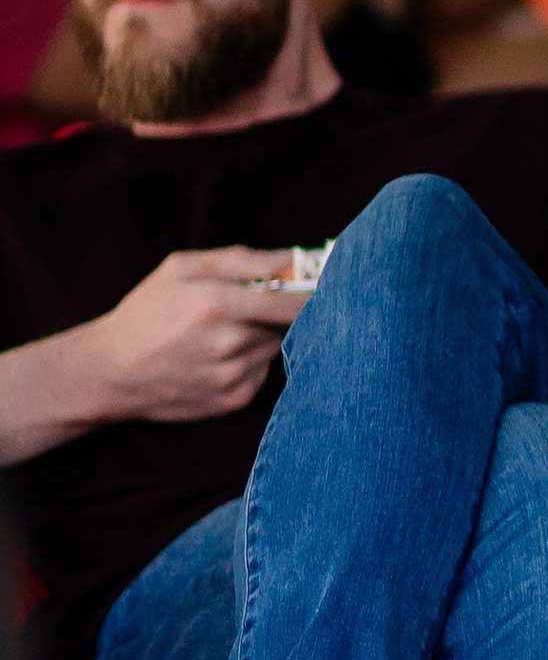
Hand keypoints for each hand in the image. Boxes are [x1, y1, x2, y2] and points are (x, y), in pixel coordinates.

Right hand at [85, 248, 305, 423]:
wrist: (111, 372)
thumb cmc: (146, 312)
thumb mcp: (181, 268)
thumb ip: (241, 259)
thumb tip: (293, 259)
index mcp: (214, 303)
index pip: (290, 300)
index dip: (313, 293)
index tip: (325, 284)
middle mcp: (227, 343)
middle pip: (287, 324)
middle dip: (282, 312)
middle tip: (259, 305)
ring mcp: (232, 376)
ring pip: (276, 347)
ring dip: (265, 336)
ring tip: (228, 331)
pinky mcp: (235, 400)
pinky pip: (264, 371)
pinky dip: (253, 360)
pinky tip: (221, 356)